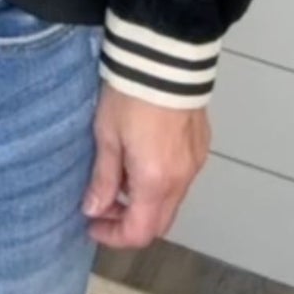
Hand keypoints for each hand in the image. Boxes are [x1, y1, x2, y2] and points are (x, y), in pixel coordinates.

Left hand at [82, 84, 210, 248]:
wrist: (163, 58)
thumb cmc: (129, 94)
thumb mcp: (106, 134)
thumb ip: (102, 177)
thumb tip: (93, 209)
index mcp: (155, 181)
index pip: (139, 231)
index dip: (113, 235)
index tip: (91, 225)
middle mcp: (181, 179)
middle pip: (159, 222)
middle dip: (128, 222)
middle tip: (101, 207)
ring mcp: (195, 164)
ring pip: (171, 202)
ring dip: (144, 202)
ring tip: (116, 180)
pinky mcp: (201, 147)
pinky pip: (181, 179)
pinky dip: (159, 184)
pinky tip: (139, 163)